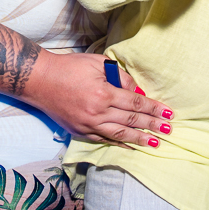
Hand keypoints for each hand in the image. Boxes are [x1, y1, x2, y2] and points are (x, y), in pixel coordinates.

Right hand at [25, 52, 172, 147]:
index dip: (154, 108)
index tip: (168, 113)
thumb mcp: (97, 63)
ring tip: (156, 143)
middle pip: (132, 120)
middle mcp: (97, 112)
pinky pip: (104, 140)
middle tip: (169, 129)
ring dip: (140, 139)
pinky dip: (119, 143)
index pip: (136, 103)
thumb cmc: (69, 67)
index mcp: (103, 93)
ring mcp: (88, 125)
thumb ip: (119, 77)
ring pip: (120, 134)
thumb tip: (137, 91)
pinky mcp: (79, 131)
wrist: (40, 80)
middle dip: (153, 125)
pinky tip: (131, 146)